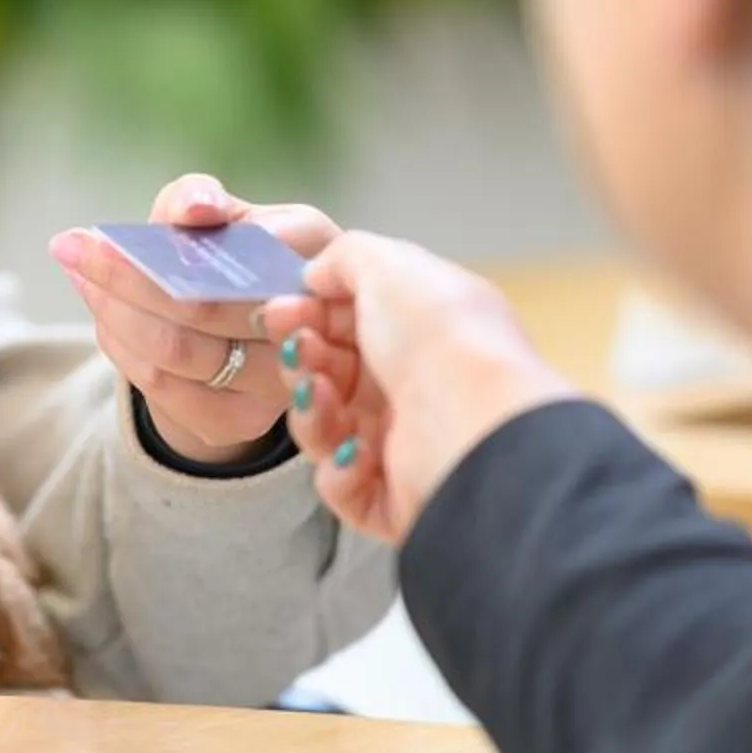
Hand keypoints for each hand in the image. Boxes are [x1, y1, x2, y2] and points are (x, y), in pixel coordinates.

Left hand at [51, 175, 340, 467]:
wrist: (235, 337)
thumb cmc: (229, 257)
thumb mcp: (216, 216)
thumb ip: (199, 197)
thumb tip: (196, 209)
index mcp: (319, 253)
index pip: (275, 240)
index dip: (205, 233)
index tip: (139, 224)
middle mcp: (313, 323)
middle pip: (206, 303)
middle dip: (127, 275)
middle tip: (74, 247)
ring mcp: (280, 380)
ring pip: (177, 349)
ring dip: (114, 310)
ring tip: (79, 272)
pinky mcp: (241, 419)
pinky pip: (162, 385)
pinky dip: (120, 345)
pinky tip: (101, 315)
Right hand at [262, 233, 575, 544]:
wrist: (473, 425)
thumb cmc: (439, 338)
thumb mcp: (389, 266)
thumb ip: (344, 256)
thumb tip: (315, 272)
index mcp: (423, 328)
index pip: (350, 319)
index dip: (309, 311)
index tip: (277, 306)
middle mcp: (416, 382)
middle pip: (331, 371)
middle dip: (303, 356)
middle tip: (295, 347)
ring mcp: (405, 442)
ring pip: (326, 427)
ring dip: (312, 408)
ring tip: (321, 394)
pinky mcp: (394, 497)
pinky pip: (341, 484)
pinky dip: (340, 467)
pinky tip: (360, 450)